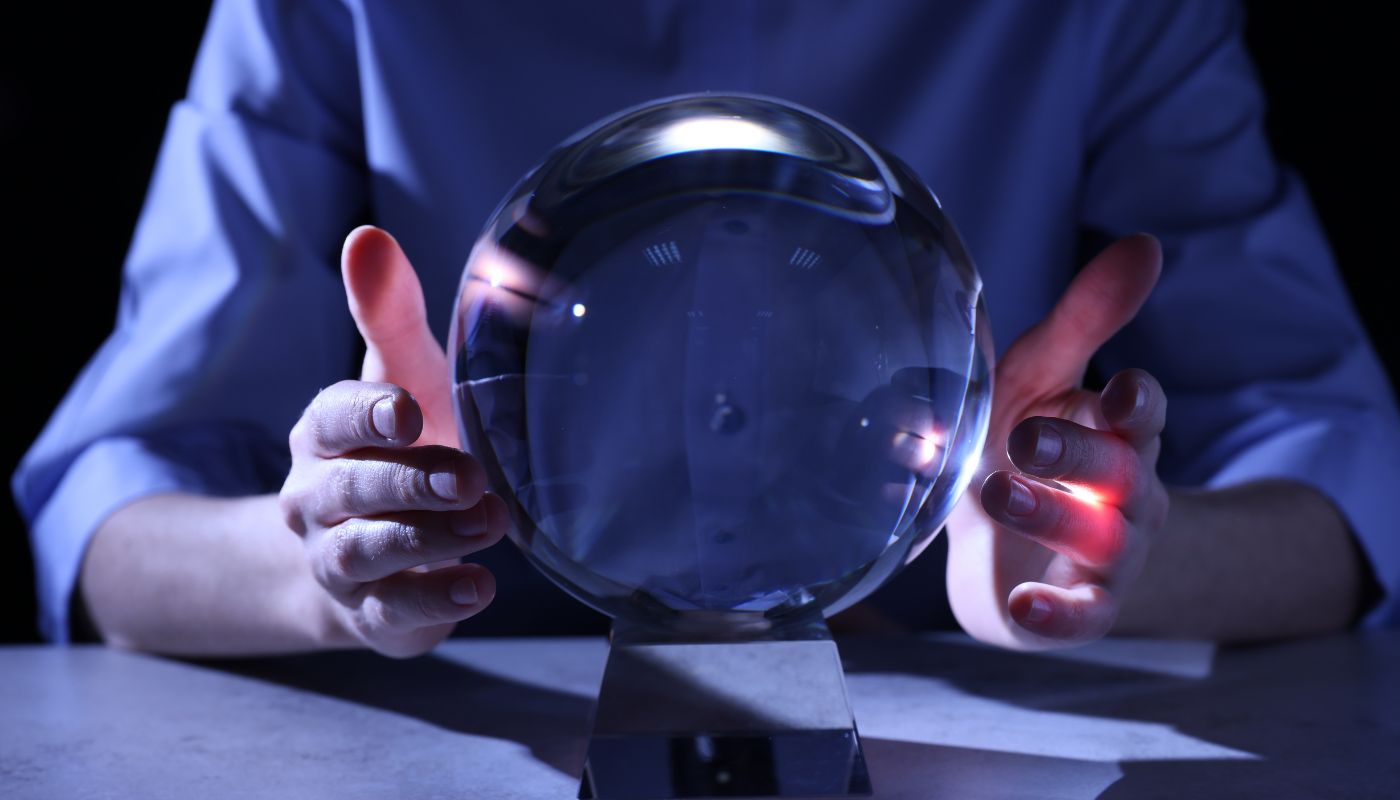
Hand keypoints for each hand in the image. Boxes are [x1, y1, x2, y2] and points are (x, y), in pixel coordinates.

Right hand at [279, 227, 507, 657]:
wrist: (365, 554)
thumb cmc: (396, 445)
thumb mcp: (398, 376)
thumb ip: (388, 313)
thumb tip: (368, 235)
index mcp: (320, 433)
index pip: (329, 417)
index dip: (365, 416)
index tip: (409, 413)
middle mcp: (315, 499)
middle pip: (350, 490)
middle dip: (409, 483)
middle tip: (471, 476)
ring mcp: (337, 562)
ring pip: (366, 554)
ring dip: (427, 539)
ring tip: (489, 523)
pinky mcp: (371, 614)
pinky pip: (391, 613)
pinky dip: (433, 603)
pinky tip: (478, 587)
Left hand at [945, 234, 1168, 649]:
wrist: (994, 545)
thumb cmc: (1021, 443)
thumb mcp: (1039, 376)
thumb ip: (1084, 319)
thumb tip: (1147, 242)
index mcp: (1116, 430)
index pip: (1144, 413)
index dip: (1136, 404)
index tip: (1118, 392)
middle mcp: (1125, 492)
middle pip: (1119, 472)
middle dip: (1076, 453)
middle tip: (1021, 439)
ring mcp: (1106, 553)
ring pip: (1099, 538)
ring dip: (1052, 516)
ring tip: (994, 495)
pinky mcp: (1078, 606)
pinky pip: (1080, 615)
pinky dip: (1056, 614)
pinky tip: (1023, 607)